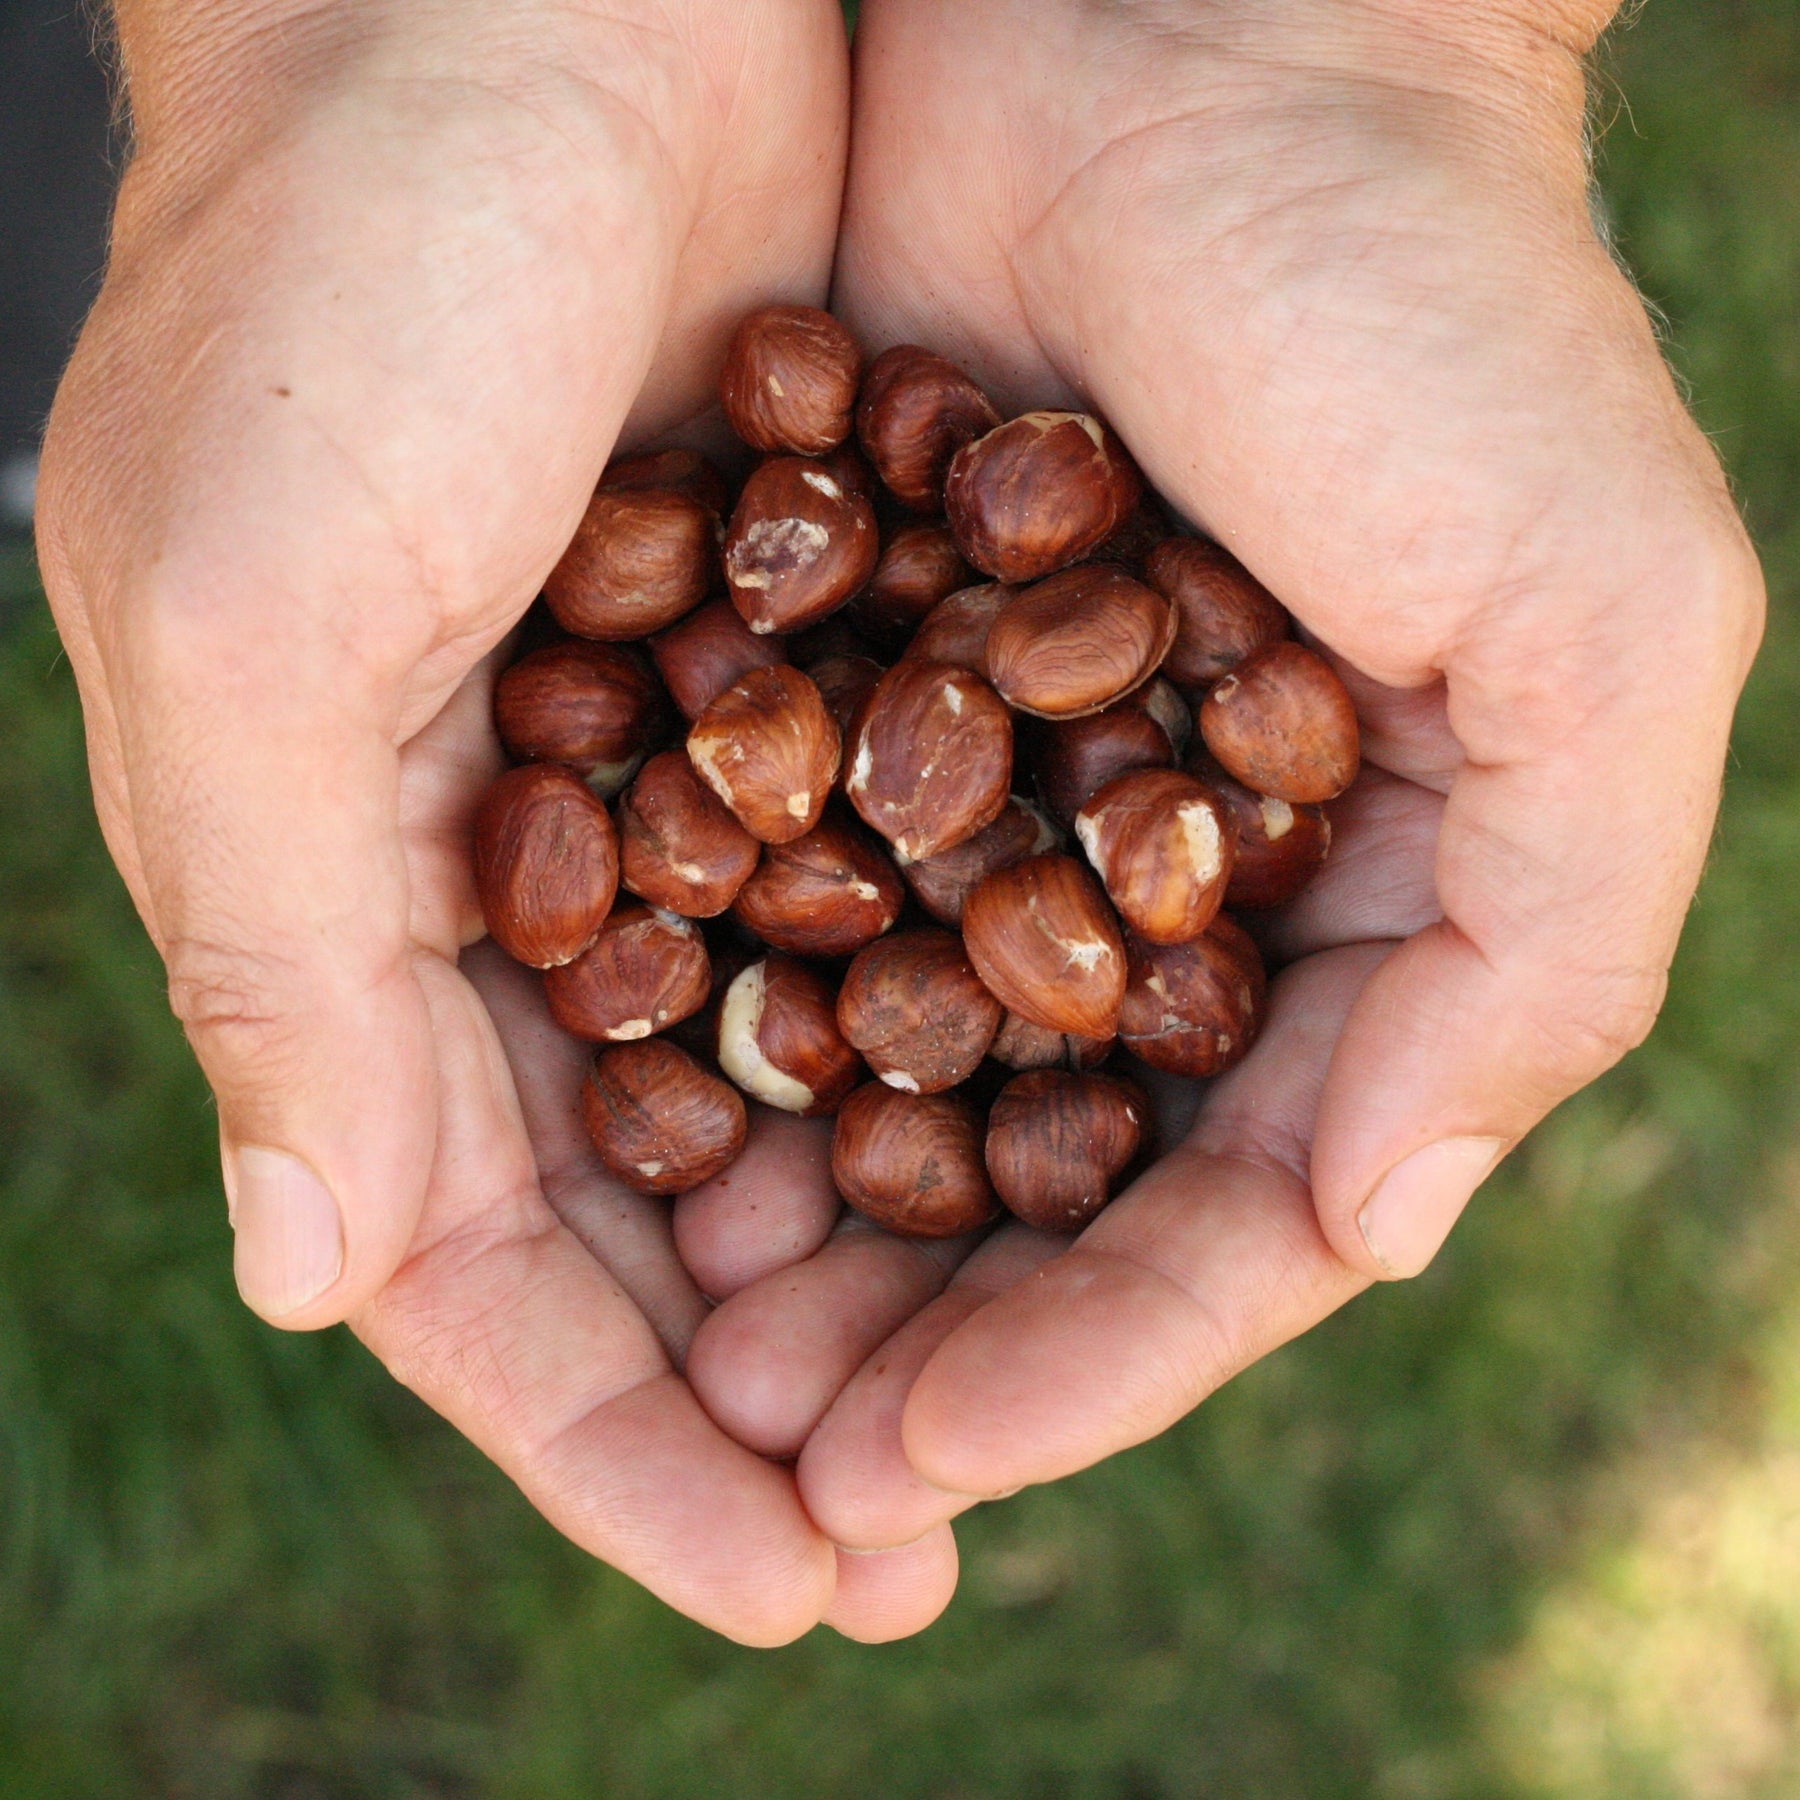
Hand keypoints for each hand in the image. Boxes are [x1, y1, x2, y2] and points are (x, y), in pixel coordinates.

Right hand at [34, 0, 933, 1643]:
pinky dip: (949, 1052)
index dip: (608, 1442)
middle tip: (909, 1543)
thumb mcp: (249, 621)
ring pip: (767, 1094)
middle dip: (756, 1390)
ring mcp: (658, 781)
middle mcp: (502, 876)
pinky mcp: (793, 671)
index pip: (468, 1261)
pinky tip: (1051, 1152)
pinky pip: (881, 920)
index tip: (778, 1587)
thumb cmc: (339, 276)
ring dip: (869, 1258)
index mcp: (341, 902)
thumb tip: (306, 1273)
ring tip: (996, 1409)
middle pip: (636, 1214)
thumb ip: (282, 954)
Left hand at [678, 0, 1763, 1583]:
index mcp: (1357, 912)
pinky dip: (703, 1021)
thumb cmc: (1429, 307)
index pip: (1227, 1207)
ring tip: (677, 1359)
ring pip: (883, 1070)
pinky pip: (765, 897)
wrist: (1195, 26)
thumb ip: (1538, 944)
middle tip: (779, 1464)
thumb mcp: (1595, 625)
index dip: (1098, 1349)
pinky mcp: (847, 676)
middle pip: (1035, 1174)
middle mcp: (1170, 879)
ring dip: (790, 1224)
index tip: (941, 1456)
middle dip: (918, 1328)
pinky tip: (614, 1128)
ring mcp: (999, 787)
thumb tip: (1385, 1226)